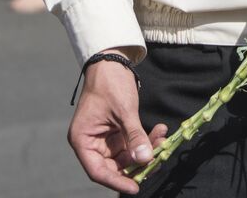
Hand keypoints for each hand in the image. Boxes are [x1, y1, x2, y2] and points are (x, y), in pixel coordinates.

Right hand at [67, 54, 167, 194]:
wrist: (112, 61)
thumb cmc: (111, 84)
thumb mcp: (124, 111)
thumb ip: (135, 136)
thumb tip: (145, 160)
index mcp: (83, 140)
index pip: (98, 171)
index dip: (117, 181)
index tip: (135, 187)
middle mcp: (91, 143)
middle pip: (114, 166)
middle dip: (138, 164)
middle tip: (158, 160)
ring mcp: (104, 138)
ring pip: (126, 156)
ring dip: (146, 150)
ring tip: (163, 139)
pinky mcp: (116, 131)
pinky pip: (132, 143)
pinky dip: (146, 140)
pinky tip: (160, 130)